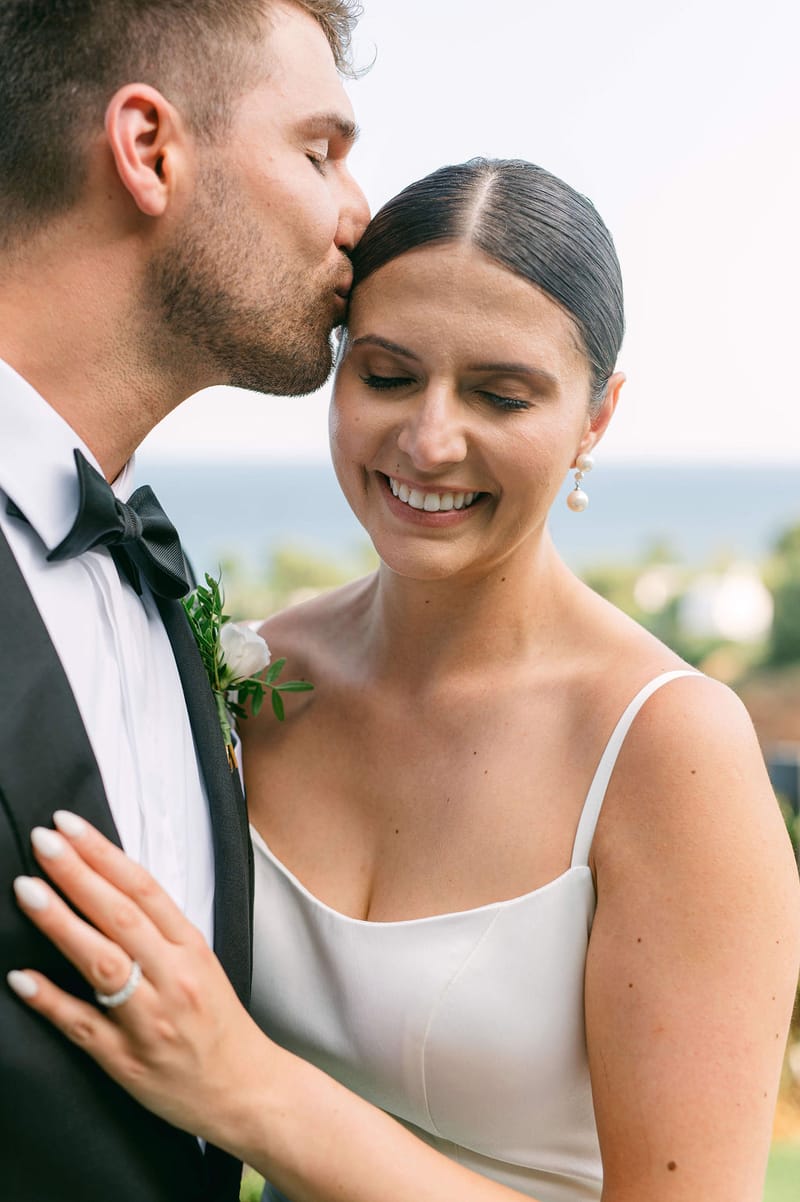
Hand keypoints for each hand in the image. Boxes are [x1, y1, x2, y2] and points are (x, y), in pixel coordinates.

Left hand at [7, 812, 267, 1146]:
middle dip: (78, 874)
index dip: (104, 854)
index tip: (70, 826)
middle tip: (43, 841)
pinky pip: (83, 1026)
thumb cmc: (219, 1024)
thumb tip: (107, 886)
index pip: (144, 888)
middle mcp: (174, 978)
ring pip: (103, 963)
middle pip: (121, 916)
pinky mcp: (128, 1061)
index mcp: (192, 948)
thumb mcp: (201, 963)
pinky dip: (52, 1000)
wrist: (246, 1091)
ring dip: (61, 923)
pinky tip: (21, 978)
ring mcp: (150, 1020)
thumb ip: (159, 929)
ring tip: (27, 890)